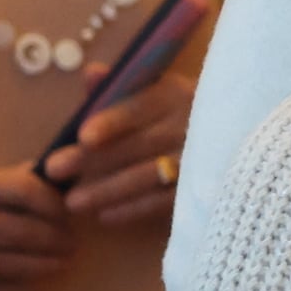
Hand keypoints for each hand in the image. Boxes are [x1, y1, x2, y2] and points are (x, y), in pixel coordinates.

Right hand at [0, 158, 75, 290]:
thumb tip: (38, 176)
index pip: (25, 191)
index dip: (55, 202)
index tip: (66, 207)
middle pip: (28, 232)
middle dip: (60, 237)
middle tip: (74, 239)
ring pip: (18, 266)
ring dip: (49, 265)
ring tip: (62, 261)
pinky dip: (23, 289)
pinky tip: (35, 283)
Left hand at [45, 59, 199, 228]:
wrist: (235, 137)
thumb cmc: (181, 112)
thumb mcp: (156, 90)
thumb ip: (119, 85)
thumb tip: (90, 74)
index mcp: (175, 95)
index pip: (140, 107)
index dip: (113, 121)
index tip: (83, 136)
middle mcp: (189, 125)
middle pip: (137, 144)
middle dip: (93, 160)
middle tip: (54, 171)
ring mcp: (198, 159)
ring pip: (149, 176)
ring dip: (108, 190)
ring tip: (73, 202)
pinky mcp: (200, 188)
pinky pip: (164, 202)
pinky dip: (134, 210)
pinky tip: (105, 216)